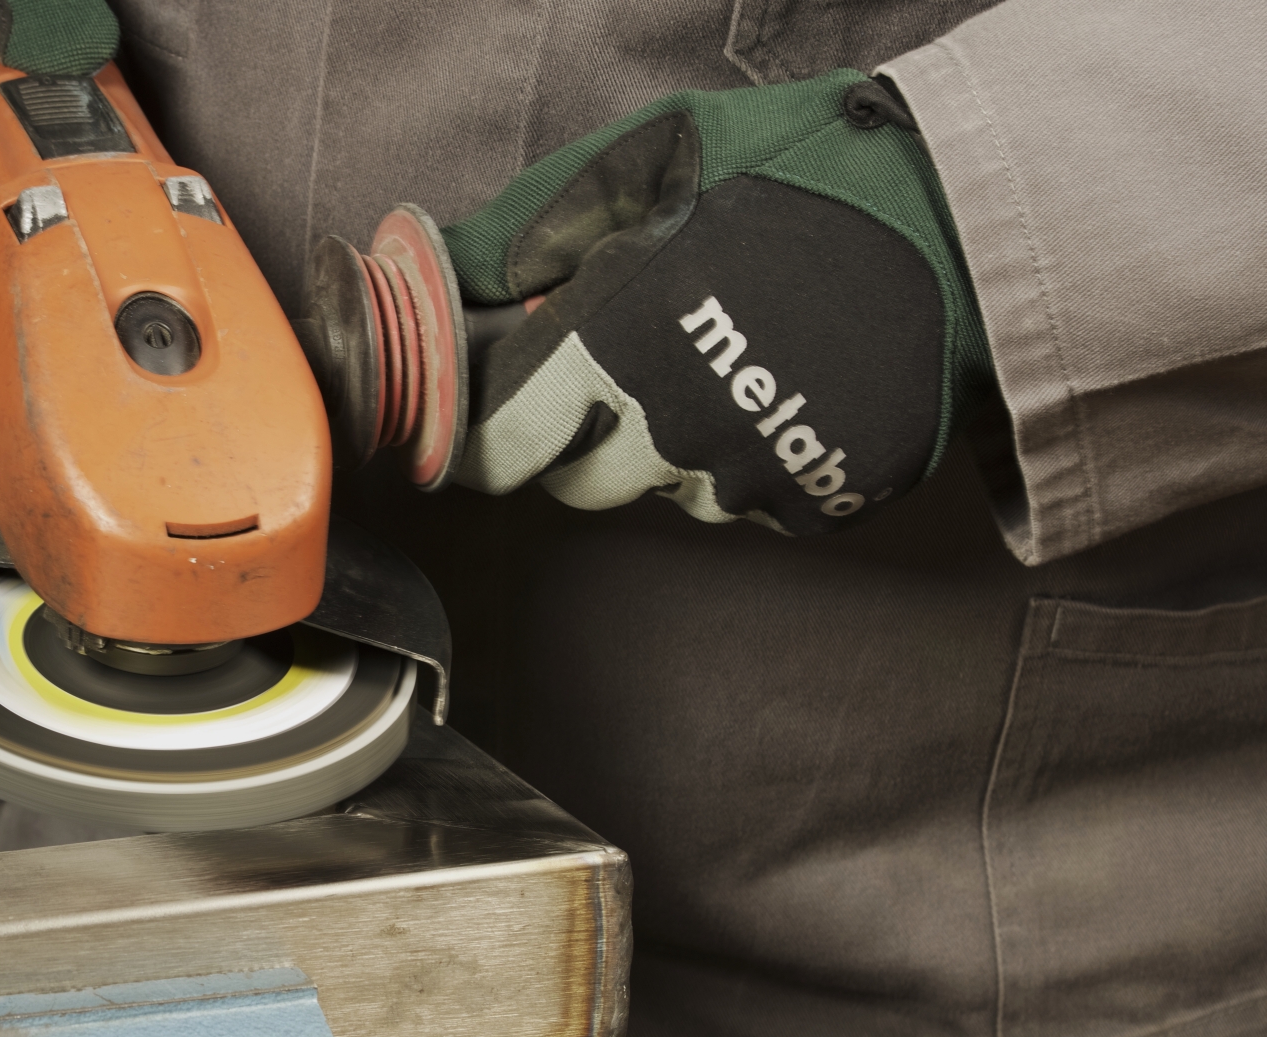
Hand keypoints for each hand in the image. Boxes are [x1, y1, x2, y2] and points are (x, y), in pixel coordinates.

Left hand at [442, 72, 993, 533]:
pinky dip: (759, 462)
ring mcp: (747, 473)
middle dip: (589, 436)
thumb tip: (442, 274)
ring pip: (671, 493)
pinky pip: (753, 504)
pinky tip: (790, 391)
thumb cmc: (795, 169)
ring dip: (678, 446)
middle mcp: (668, 426)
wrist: (966, 213)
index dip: (495, 438)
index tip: (503, 423)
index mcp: (609, 344)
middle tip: (633, 370)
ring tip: (734, 360)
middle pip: (583, 482)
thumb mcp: (646, 160)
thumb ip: (530, 227)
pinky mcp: (816, 502)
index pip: (503, 448)